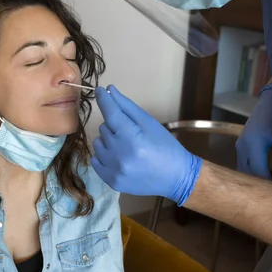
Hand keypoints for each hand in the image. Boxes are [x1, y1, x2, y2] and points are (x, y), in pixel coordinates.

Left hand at [91, 85, 202, 205]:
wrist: (176, 177)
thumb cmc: (165, 146)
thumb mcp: (149, 123)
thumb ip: (127, 106)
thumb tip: (109, 90)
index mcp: (132, 138)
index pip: (111, 113)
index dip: (104, 100)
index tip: (99, 90)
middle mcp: (120, 155)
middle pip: (104, 128)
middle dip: (115, 127)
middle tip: (132, 134)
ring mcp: (114, 171)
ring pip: (98, 143)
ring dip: (108, 141)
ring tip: (126, 147)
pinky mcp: (111, 182)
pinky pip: (95, 160)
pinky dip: (104, 156)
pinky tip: (119, 157)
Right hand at [236, 84, 271, 178]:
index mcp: (253, 144)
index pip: (259, 172)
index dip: (270, 185)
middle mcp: (242, 146)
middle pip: (247, 174)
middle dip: (261, 185)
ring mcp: (239, 146)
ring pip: (243, 170)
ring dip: (255, 179)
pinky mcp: (241, 145)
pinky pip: (243, 164)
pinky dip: (253, 172)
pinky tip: (267, 177)